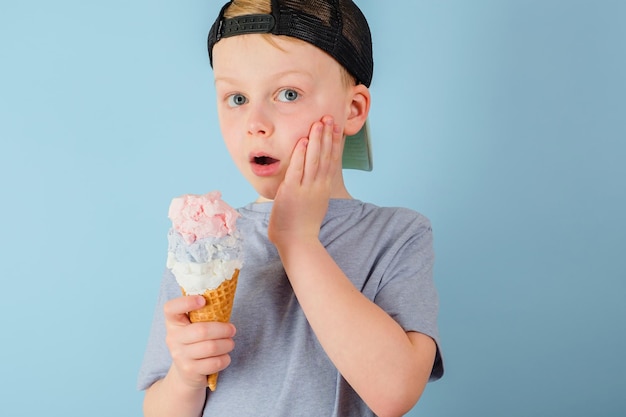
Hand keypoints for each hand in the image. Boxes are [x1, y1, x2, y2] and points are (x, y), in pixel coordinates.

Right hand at [163, 295, 235, 388]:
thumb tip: (224, 297)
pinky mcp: (189, 370)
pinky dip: (225, 359)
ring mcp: (179, 356)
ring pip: (211, 347)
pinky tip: (225, 356)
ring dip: (227, 344)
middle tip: (232, 330)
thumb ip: (203, 313)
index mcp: (173, 322)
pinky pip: (214, 363)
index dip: (186, 302)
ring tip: (230, 343)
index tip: (203, 300)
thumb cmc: (196, 341)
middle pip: (202, 330)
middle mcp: (172, 338)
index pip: (170, 308)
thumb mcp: (194, 325)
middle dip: (223, 329)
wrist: (186, 372)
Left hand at [268, 115, 342, 246]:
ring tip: (319, 122)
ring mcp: (306, 188)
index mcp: (323, 189)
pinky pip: (298, 168)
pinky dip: (301, 153)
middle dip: (328, 136)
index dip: (334, 144)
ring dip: (317, 139)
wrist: (297, 243)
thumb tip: (312, 184)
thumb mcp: (313, 206)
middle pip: (325, 156)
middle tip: (330, 118)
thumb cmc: (301, 228)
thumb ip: (313, 192)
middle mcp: (317, 186)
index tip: (336, 129)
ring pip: (314, 159)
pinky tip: (303, 140)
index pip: (332, 162)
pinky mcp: (292, 191)